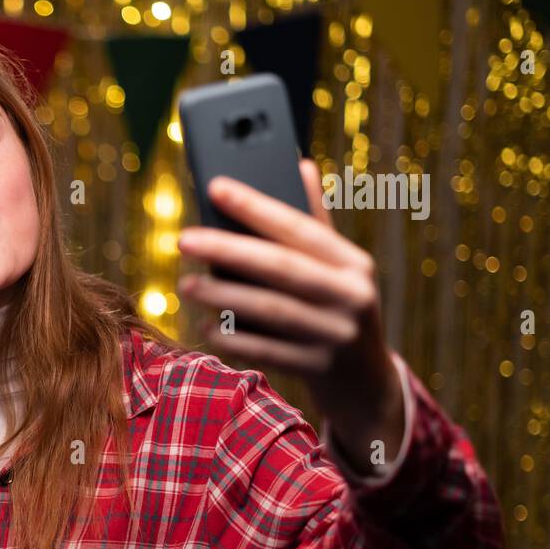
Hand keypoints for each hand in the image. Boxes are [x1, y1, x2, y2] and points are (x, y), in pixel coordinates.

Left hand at [175, 159, 404, 474]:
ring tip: (187, 284)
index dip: (256, 206)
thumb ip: (315, 223)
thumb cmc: (338, 311)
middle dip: (229, 250)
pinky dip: (233, 338)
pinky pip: (267, 350)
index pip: (300, 227)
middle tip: (183, 239)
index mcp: (354, 263)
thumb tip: (299, 164)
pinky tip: (206, 326)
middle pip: (281, 267)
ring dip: (223, 296)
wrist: (366, 383)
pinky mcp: (318, 368)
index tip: (215, 187)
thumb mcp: (339, 270)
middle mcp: (352, 296)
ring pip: (271, 309)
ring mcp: (336, 335)